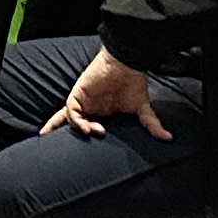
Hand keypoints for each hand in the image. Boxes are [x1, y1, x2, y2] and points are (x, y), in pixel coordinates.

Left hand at [47, 50, 167, 140]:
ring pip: (69, 118)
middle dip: (57, 132)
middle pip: (67, 122)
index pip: (82, 125)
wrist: (128, 64)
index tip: (70, 153)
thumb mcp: (141, 110)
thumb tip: (168, 138)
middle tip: (49, 146)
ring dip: (80, 128)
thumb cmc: (133, 83)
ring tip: (97, 132)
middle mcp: (88, 107)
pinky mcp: (79, 93)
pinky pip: (71, 109)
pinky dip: (77, 120)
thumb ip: (151, 125)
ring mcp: (82, 100)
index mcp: (99, 112)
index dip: (76, 134)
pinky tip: (89, 127)